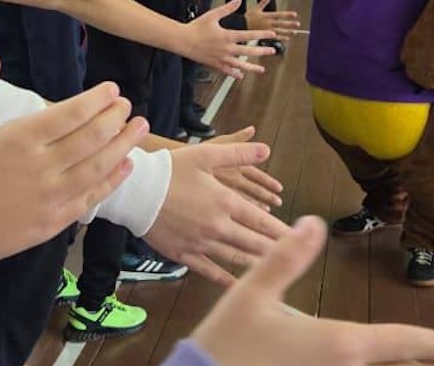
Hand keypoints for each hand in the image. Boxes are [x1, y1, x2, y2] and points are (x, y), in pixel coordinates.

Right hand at [0, 53, 148, 272]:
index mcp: (18, 140)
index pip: (70, 113)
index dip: (96, 100)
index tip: (112, 89)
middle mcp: (42, 168)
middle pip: (91, 138)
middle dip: (114, 118)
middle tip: (127, 105)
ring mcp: (50, 198)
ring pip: (98, 167)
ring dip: (123, 145)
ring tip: (139, 128)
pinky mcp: (52, 224)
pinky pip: (90, 199)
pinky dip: (112, 181)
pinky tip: (124, 167)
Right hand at [143, 141, 290, 284]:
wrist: (135, 191)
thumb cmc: (169, 170)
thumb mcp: (204, 155)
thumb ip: (237, 152)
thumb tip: (265, 148)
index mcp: (225, 202)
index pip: (262, 221)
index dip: (282, 231)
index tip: (298, 238)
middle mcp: (217, 226)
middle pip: (254, 243)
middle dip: (276, 251)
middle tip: (293, 257)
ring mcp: (201, 243)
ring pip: (236, 259)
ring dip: (257, 264)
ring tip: (274, 269)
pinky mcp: (184, 254)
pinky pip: (210, 271)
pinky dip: (226, 279)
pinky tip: (237, 284)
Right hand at [187, 0, 276, 78]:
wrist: (182, 40)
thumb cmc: (196, 27)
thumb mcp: (212, 15)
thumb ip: (227, 8)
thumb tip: (238, 0)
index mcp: (227, 35)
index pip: (248, 35)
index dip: (262, 35)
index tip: (272, 34)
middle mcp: (226, 49)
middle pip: (248, 51)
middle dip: (262, 51)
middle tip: (273, 51)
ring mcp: (221, 58)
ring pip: (240, 65)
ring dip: (252, 67)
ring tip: (261, 70)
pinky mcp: (214, 64)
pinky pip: (227, 70)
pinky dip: (234, 73)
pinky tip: (240, 75)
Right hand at [191, 216, 433, 365]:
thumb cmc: (228, 341)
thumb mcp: (252, 292)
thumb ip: (284, 258)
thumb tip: (313, 223)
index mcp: (337, 343)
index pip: (400, 341)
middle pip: (391, 362)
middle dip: (420, 357)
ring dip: (389, 360)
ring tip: (411, 355)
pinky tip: (351, 357)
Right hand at [244, 0, 300, 39]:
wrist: (240, 26)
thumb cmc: (248, 17)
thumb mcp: (256, 8)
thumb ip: (263, 2)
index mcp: (266, 16)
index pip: (279, 15)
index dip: (287, 15)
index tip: (295, 15)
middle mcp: (267, 23)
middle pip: (280, 24)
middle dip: (289, 24)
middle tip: (298, 24)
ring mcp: (266, 30)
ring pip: (279, 31)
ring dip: (287, 32)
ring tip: (295, 32)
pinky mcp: (264, 35)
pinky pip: (274, 38)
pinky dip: (281, 38)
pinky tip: (287, 39)